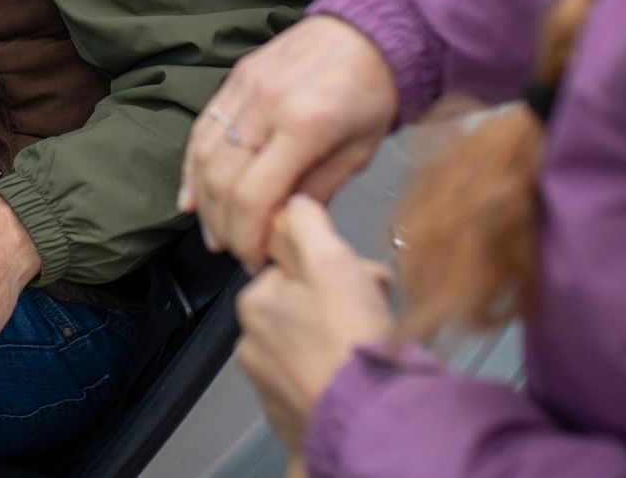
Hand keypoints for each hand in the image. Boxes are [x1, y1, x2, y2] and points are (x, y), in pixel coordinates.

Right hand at [180, 15, 398, 272]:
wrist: (370, 32)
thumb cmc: (374, 94)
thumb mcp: (360, 152)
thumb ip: (318, 190)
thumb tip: (284, 226)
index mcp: (305, 125)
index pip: (255, 195)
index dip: (247, 236)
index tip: (255, 259)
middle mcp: (267, 103)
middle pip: (222, 178)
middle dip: (223, 225)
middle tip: (234, 250)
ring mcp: (246, 86)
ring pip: (204, 153)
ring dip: (203, 199)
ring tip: (214, 230)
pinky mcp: (237, 77)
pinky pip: (203, 126)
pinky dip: (193, 164)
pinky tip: (192, 193)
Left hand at [236, 197, 393, 450]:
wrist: (369, 421)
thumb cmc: (349, 343)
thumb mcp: (331, 260)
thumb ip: (308, 224)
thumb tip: (294, 203)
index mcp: (255, 304)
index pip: (292, 272)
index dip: (332, 271)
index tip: (358, 279)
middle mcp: (253, 347)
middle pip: (302, 311)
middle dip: (338, 307)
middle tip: (372, 314)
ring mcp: (270, 387)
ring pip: (309, 350)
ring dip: (337, 344)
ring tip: (369, 348)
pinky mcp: (292, 419)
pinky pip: (315, 386)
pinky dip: (336, 380)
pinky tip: (360, 378)